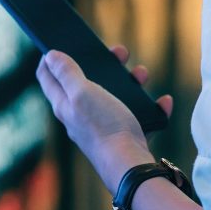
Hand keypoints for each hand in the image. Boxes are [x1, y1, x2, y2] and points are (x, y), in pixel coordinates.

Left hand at [35, 44, 174, 194]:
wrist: (130, 166)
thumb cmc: (105, 127)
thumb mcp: (82, 92)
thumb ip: (66, 73)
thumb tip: (50, 56)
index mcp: (66, 105)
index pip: (48, 78)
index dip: (50, 59)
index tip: (58, 43)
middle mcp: (81, 116)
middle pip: (86, 83)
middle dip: (102, 64)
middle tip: (117, 52)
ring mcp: (103, 126)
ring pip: (115, 96)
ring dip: (131, 82)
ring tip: (142, 74)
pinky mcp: (124, 136)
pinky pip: (139, 116)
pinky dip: (151, 107)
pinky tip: (162, 102)